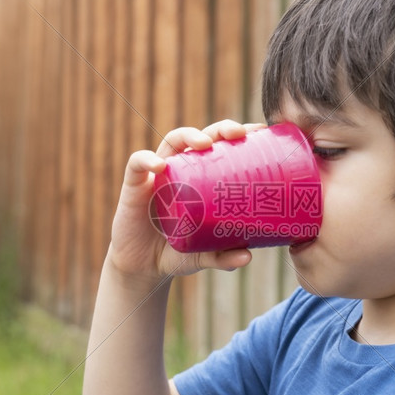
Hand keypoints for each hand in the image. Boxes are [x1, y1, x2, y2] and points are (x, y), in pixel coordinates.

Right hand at [107, 119, 265, 281]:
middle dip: (221, 128)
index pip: (223, 147)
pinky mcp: (134, 184)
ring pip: (173, 141)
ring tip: (204, 143)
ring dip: (189, 136)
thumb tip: (248, 257)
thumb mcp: (204, 255)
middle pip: (202, 137)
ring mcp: (158, 174)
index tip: (260, 131)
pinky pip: (138, 163)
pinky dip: (147, 160)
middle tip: (237, 133)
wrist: (143, 266)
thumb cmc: (178, 251)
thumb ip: (223, 256)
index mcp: (203, 178)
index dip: (240, 135)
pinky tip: (159, 166)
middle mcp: (183, 169)